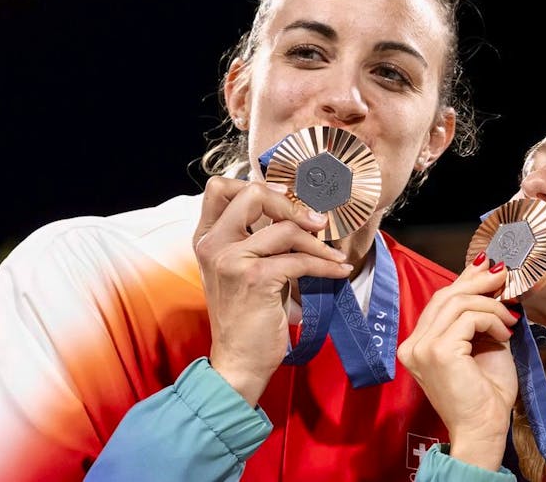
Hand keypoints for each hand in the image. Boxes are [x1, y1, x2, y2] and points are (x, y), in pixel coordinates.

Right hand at [192, 176, 351, 405]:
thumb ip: (256, 238)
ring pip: (285, 227)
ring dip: (317, 241)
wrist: (239, 360)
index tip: (286, 196)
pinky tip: (339, 270)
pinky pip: (300, 259)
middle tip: (316, 222)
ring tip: (333, 254)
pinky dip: (326, 264)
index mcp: (206, 238)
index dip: (257, 185)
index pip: (219, 188)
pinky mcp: (255, 277)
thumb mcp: (243, 269)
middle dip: (291, 203)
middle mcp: (213, 244)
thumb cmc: (248, 315)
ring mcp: (231, 259)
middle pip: (252, 193)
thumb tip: (297, 209)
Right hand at [398, 255, 519, 470]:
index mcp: (417, 344)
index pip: (439, 301)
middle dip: (477, 281)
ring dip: (490, 305)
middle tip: (503, 274)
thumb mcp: (481, 344)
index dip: (464, 280)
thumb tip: (489, 277)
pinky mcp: (438, 351)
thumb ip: (476, 316)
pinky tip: (505, 333)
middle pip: (445, 296)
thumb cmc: (484, 394)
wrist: (483, 431)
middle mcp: (412, 344)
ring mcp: (422, 348)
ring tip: (509, 318)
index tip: (488, 267)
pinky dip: (491, 319)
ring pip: (458, 303)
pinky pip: (469, 318)